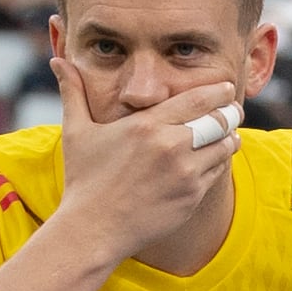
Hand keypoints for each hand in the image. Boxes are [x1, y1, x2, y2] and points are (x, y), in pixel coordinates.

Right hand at [49, 58, 241, 264]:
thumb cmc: (84, 180)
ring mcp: (184, 174)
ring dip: (229, 138)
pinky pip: (217, 173)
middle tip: (234, 109)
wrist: (93, 230)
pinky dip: (220, 163)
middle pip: (218, 120)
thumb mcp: (76, 132)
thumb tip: (57, 60)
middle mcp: (170, 147)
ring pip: (224, 147)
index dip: (217, 91)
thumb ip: (73, 92)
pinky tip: (216, 158)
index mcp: (147, 125)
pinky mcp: (191, 197)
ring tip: (229, 133)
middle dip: (230, 112)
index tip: (225, 87)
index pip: (197, 99)